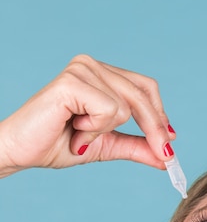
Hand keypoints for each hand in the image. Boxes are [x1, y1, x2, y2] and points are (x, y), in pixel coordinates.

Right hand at [0, 54, 174, 177]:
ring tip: (79, 134)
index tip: (169, 144)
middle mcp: (92, 65)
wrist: (22, 152)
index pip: (145, 88)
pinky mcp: (72, 81)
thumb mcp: (107, 146)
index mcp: (101, 73)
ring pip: (125, 107)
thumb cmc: (57, 144)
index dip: (160, 116)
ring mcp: (82, 69)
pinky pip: (109, 110)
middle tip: (164, 155)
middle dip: (155, 130)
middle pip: (143, 95)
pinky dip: (94, 129)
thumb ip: (137, 147)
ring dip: (104, 132)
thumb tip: (168, 156)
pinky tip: (73, 128)